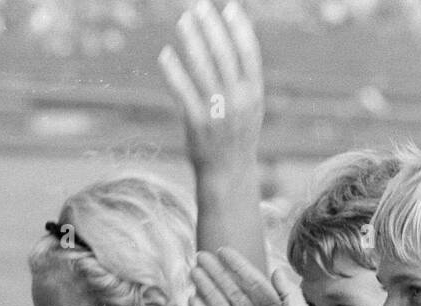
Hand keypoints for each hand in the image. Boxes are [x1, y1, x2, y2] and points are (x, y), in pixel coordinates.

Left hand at [160, 0, 263, 170]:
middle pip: (224, 56)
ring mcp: (218, 112)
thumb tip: (234, 41)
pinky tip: (166, 54)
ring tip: (183, 21)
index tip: (229, 8)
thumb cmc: (237, 135)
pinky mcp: (197, 123)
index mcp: (255, 95)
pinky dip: (173, 70)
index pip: (249, 55)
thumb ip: (244, 79)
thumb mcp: (250, 107)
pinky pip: (182, 90)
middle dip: (211, 28)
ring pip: (203, 68)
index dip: (240, 29)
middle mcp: (239, 102)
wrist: (229, 174)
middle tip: (199, 7)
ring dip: (192, 40)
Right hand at [191, 249, 318, 305]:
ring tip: (193, 272)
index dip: (239, 267)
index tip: (223, 251)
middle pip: (234, 294)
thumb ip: (290, 297)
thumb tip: (277, 270)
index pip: (255, 285)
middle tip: (201, 256)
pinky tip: (194, 300)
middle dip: (218, 275)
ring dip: (208, 290)